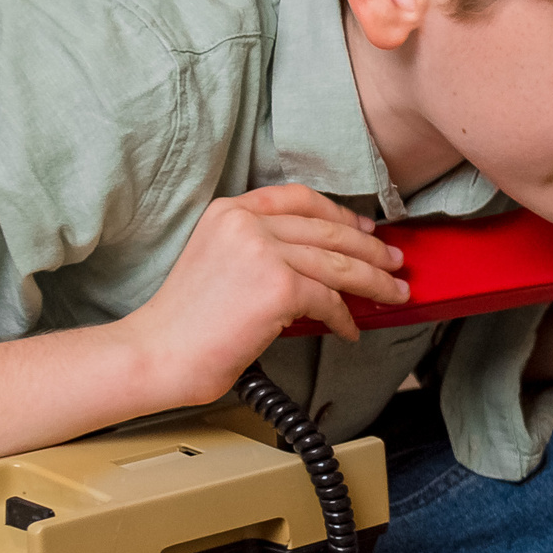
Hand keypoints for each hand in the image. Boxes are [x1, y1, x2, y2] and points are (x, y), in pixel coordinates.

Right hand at [123, 184, 406, 405]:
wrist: (158, 354)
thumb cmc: (187, 324)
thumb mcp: (219, 261)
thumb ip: (261, 248)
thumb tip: (321, 260)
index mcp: (229, 211)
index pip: (299, 198)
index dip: (339, 214)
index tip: (365, 228)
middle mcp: (246, 222)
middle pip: (327, 230)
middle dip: (370, 248)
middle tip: (394, 262)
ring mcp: (262, 251)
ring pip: (338, 263)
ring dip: (374, 280)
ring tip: (394, 293)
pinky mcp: (278, 286)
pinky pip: (329, 299)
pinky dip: (344, 317)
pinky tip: (348, 330)